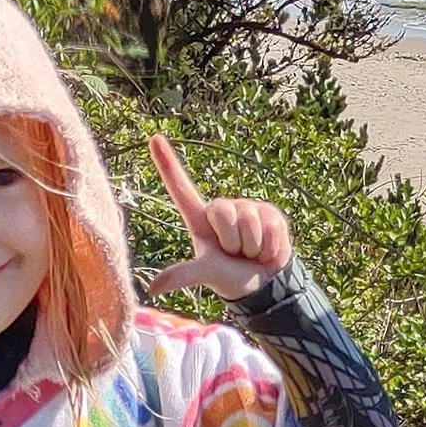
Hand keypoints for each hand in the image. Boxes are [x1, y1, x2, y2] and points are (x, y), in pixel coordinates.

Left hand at [149, 134, 290, 299]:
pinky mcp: (270, 211)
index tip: (153, 137)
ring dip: (254, 246)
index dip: (167, 164)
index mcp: (200, 219)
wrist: (266, 284)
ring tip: (252, 253)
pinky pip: (271, 224)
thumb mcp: (207, 273)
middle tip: (237, 253)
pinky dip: (271, 245)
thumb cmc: (230, 277)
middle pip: (226, 214)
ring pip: (251, 221)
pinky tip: (268, 249)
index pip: (181, 188)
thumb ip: (184, 275)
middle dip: (235, 241)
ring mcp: (247, 208)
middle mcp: (222, 208)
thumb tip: (153, 288)